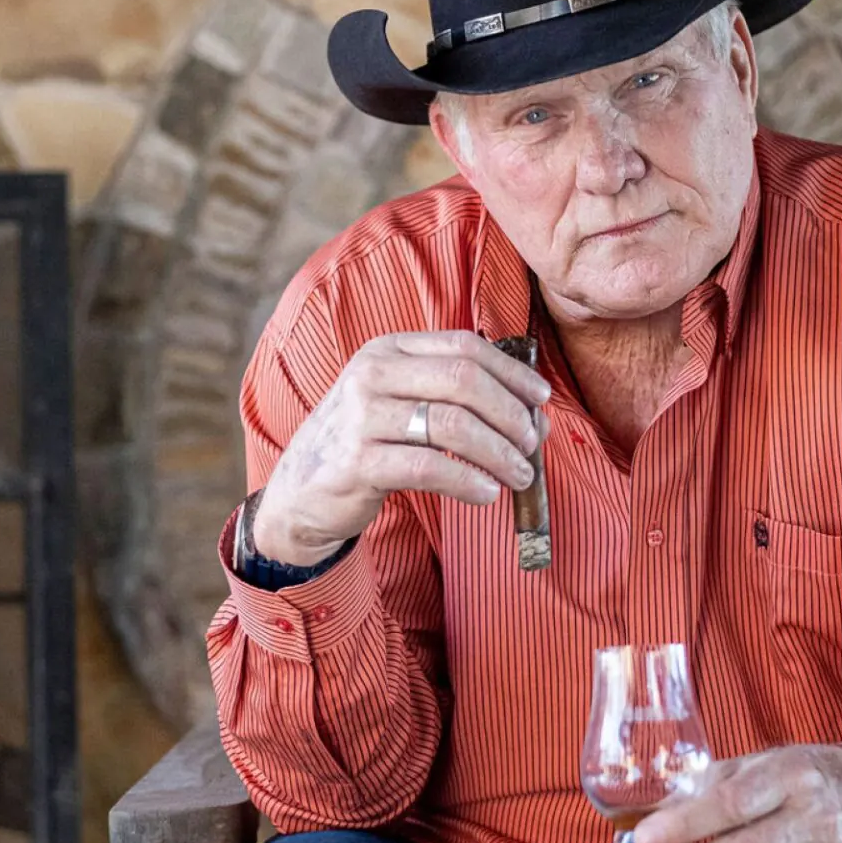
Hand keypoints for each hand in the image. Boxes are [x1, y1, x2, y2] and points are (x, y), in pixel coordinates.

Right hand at [250, 332, 550, 566]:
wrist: (301, 490)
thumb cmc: (366, 444)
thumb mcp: (402, 404)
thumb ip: (458, 400)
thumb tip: (534, 417)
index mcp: (388, 350)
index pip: (464, 348)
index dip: (511, 373)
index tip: (540, 400)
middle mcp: (372, 374)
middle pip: (464, 381)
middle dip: (509, 415)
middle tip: (531, 445)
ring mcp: (361, 416)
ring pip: (452, 425)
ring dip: (497, 453)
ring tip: (518, 476)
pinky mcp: (358, 462)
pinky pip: (428, 468)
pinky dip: (467, 482)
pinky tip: (486, 494)